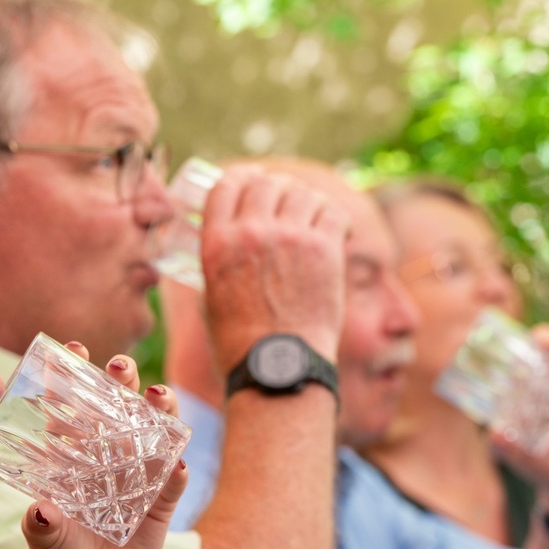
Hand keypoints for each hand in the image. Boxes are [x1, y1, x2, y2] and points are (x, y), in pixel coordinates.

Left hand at [20, 344, 188, 548]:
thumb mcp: (45, 541)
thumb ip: (41, 526)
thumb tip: (41, 511)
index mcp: (76, 455)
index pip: (76, 405)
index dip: (76, 376)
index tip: (73, 348)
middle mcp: (110, 456)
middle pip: (120, 407)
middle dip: (122, 381)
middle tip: (118, 366)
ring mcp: (140, 476)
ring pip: (155, 432)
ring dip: (160, 412)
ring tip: (157, 398)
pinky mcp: (163, 502)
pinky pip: (173, 482)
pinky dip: (176, 473)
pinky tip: (177, 465)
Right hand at [199, 168, 347, 370]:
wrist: (277, 368)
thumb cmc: (241, 343)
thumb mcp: (211, 295)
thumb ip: (218, 260)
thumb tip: (227, 240)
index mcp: (216, 241)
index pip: (227, 185)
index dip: (243, 179)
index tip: (254, 181)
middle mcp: (251, 232)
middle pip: (266, 182)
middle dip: (276, 187)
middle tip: (287, 199)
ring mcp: (289, 237)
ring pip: (301, 192)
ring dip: (306, 200)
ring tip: (312, 214)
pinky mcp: (324, 249)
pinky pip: (332, 211)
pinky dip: (334, 216)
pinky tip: (337, 229)